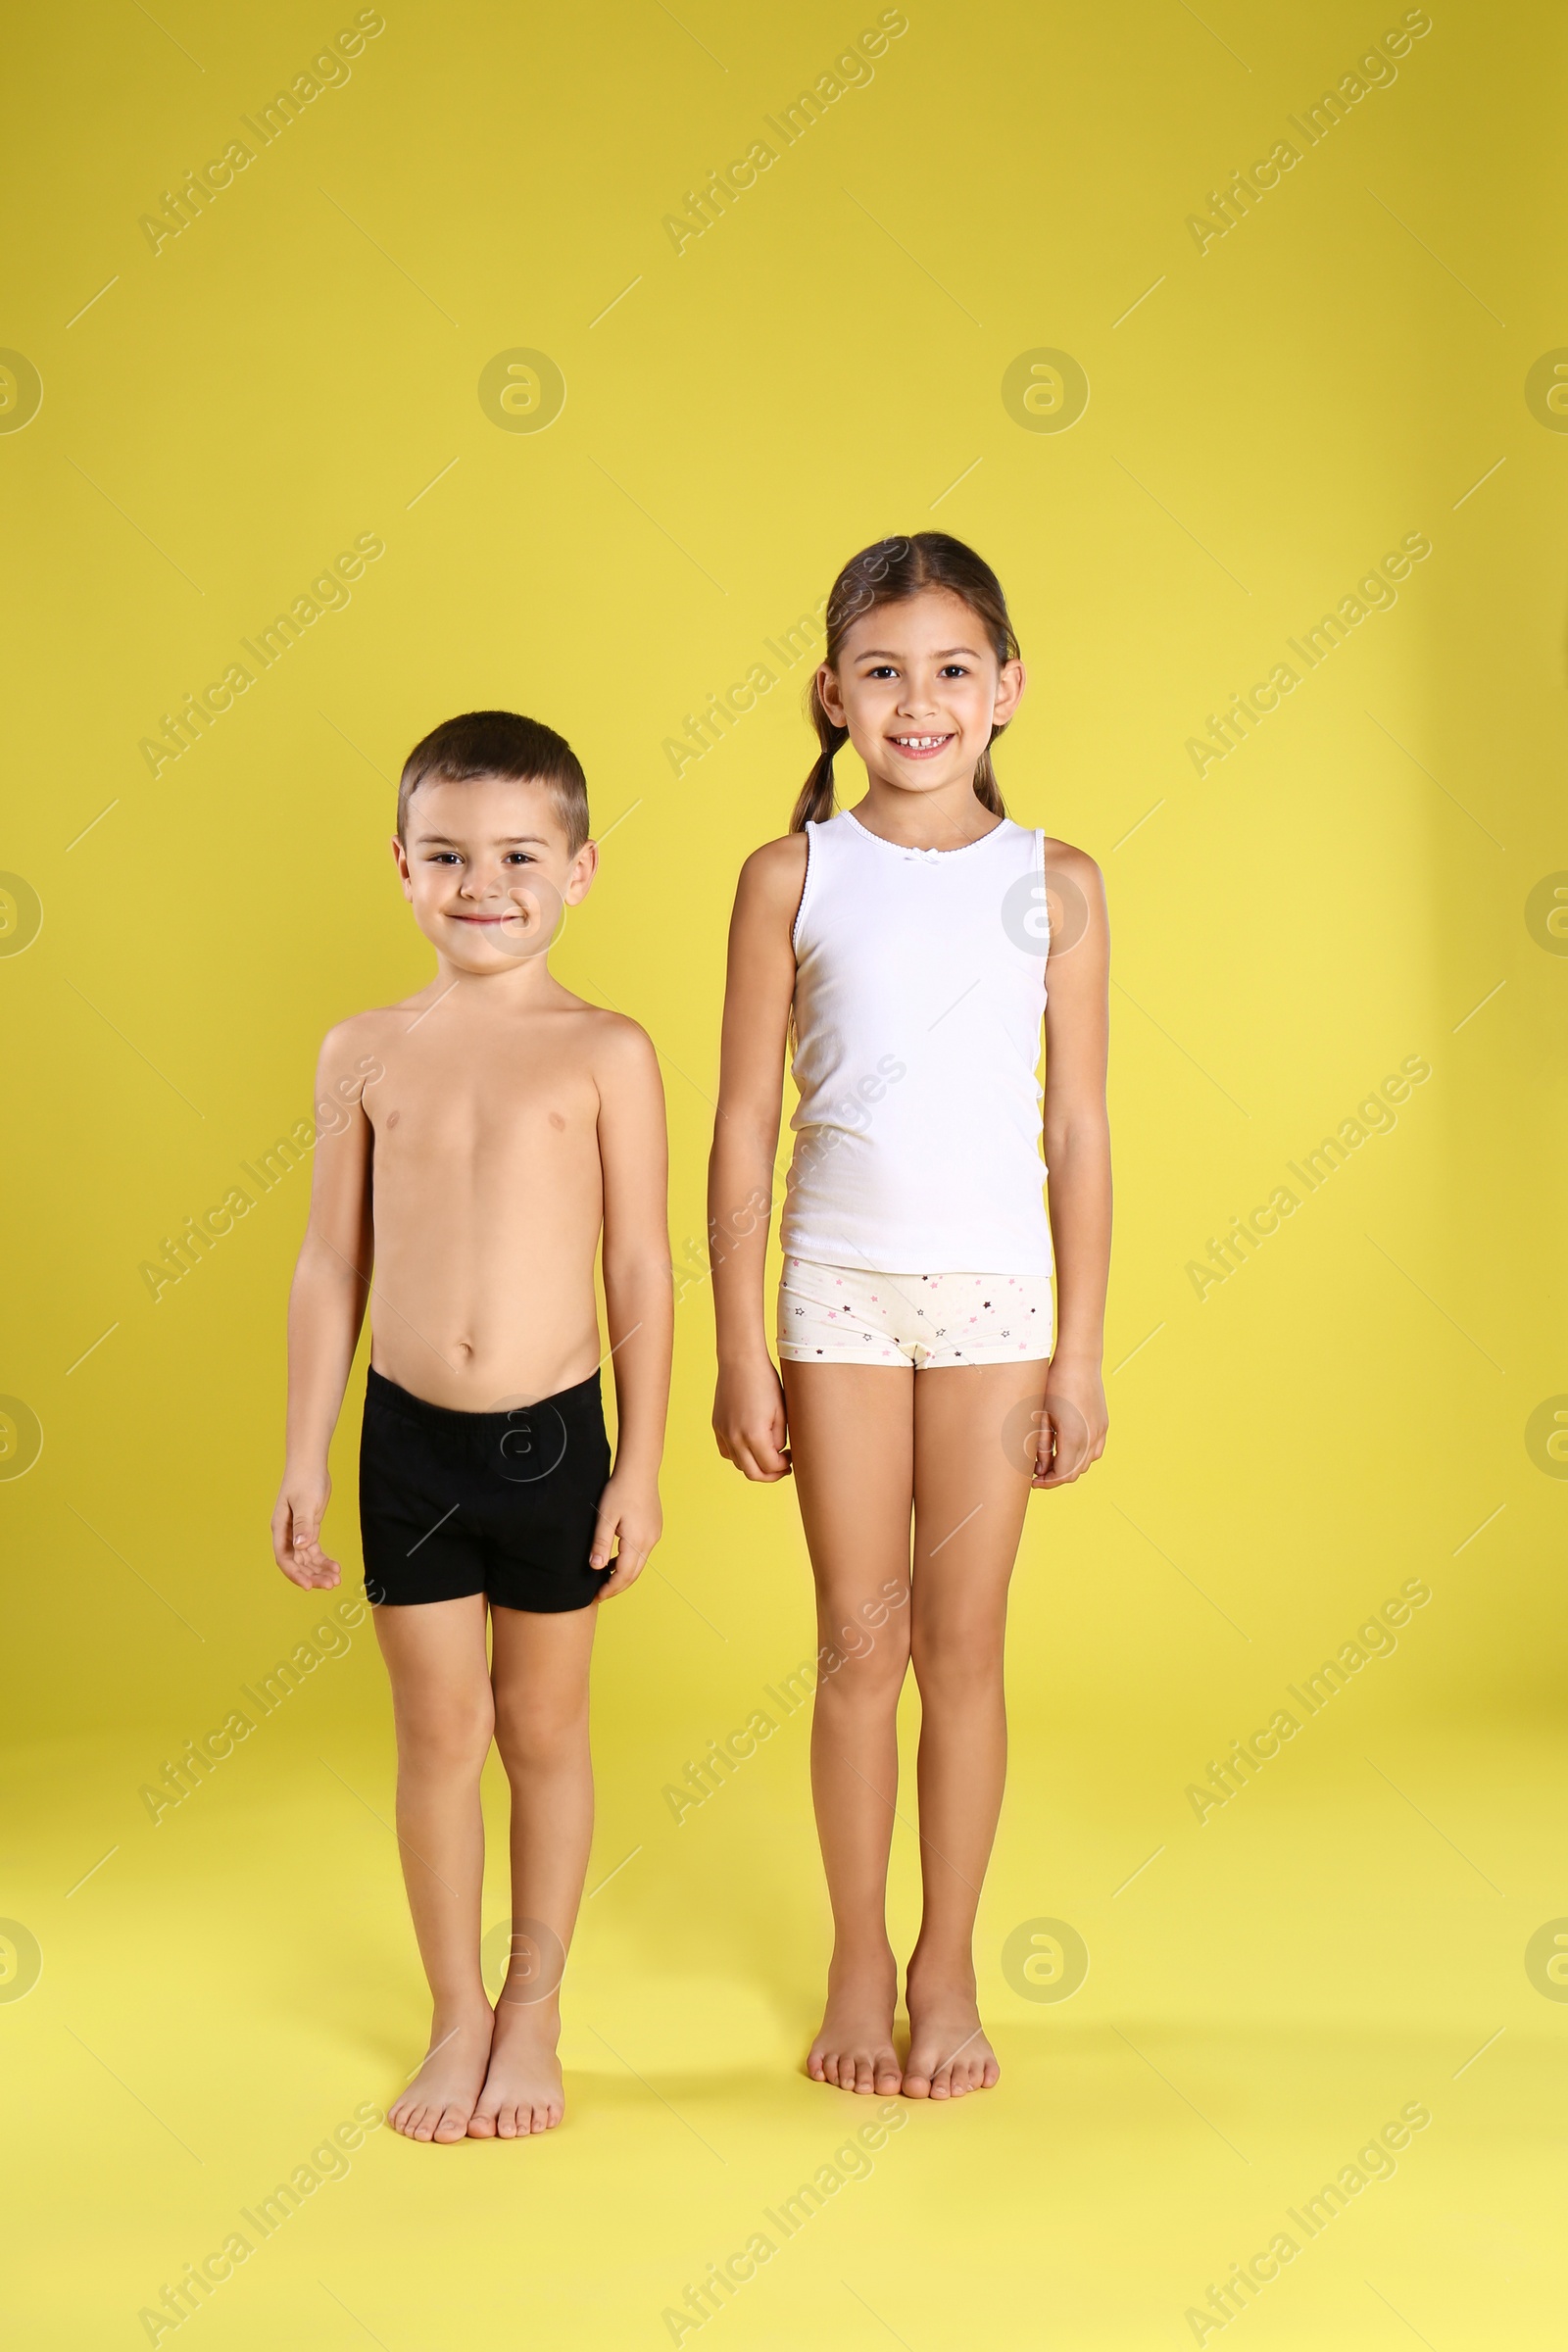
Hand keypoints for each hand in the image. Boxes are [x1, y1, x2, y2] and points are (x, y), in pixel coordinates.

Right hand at [271, 1468, 341, 1587]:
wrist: (310, 1465)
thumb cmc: (304, 1481)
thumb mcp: (305, 1503)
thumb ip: (303, 1525)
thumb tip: (300, 1546)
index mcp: (280, 1528)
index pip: (284, 1558)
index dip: (295, 1574)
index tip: (309, 1586)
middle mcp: (286, 1534)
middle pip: (297, 1563)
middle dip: (312, 1576)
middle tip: (330, 1584)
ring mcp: (297, 1533)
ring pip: (307, 1560)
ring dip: (319, 1571)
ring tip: (336, 1579)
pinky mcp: (309, 1529)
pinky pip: (314, 1551)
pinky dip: (324, 1560)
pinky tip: (335, 1567)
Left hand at [591, 1470, 661, 1596]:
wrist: (639, 1470)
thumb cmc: (619, 1490)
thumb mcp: (604, 1518)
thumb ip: (600, 1544)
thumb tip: (595, 1568)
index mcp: (637, 1541)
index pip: (624, 1575)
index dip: (610, 1589)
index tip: (597, 1596)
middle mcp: (649, 1541)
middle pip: (634, 1574)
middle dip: (617, 1586)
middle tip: (600, 1593)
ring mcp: (654, 1535)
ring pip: (639, 1563)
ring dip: (623, 1573)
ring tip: (605, 1577)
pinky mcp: (655, 1528)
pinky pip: (642, 1552)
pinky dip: (630, 1560)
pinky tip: (616, 1558)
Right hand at [712, 1357, 790, 1480]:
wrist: (740, 1361)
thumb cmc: (765, 1383)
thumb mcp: (781, 1412)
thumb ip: (779, 1439)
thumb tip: (776, 1454)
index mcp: (754, 1435)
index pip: (771, 1466)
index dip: (785, 1466)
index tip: (792, 1458)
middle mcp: (735, 1437)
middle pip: (753, 1473)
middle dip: (770, 1475)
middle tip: (783, 1468)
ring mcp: (723, 1433)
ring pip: (738, 1464)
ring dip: (754, 1465)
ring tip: (768, 1455)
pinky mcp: (717, 1426)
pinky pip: (727, 1451)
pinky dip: (739, 1455)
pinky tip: (750, 1447)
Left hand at [1033, 1356, 1106, 1487]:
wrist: (1079, 1361)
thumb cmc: (1054, 1385)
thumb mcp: (1040, 1416)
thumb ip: (1039, 1445)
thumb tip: (1038, 1467)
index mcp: (1073, 1438)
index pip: (1062, 1475)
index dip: (1046, 1482)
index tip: (1032, 1480)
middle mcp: (1090, 1438)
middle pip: (1074, 1472)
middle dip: (1055, 1477)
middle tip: (1037, 1472)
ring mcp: (1100, 1432)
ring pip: (1086, 1463)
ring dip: (1069, 1467)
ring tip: (1050, 1459)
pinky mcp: (1103, 1424)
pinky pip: (1094, 1450)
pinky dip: (1081, 1456)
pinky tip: (1067, 1447)